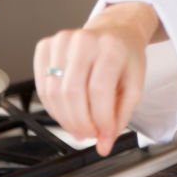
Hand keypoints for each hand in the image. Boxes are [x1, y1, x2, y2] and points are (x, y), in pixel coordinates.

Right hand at [33, 3, 159, 156]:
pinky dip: (53, 107)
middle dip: (80, 123)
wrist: (115, 32)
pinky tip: (67, 110)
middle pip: (72, 93)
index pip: (99, 90)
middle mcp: (84, 40)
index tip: (104, 134)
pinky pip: (42, 87)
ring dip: (65, 119)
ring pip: (54, 93)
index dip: (100, 120)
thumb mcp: (134, 85)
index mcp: (111, 47)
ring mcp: (62, 41)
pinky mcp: (46, 46)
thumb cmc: (125, 57)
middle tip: (90, 133)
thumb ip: (121, 117)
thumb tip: (103, 144)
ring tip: (80, 125)